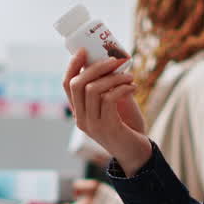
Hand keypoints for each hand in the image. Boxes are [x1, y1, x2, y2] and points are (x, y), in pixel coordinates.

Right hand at [63, 50, 151, 173]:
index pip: (66, 85)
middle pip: (77, 84)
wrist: (137, 154)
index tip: (84, 50)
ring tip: (130, 76)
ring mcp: (92, 124)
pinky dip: (122, 88)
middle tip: (115, 61)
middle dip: (96, 67)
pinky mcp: (107, 127)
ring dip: (114, 77)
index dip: (72, 65)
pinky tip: (133, 87)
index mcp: (79, 112)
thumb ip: (109, 88)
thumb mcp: (115, 105)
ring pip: (93, 89)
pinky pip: (109, 99)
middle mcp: (81, 119)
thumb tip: (113, 62)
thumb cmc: (127, 127)